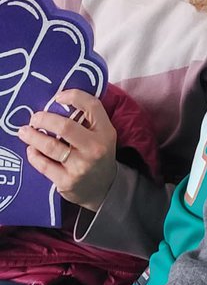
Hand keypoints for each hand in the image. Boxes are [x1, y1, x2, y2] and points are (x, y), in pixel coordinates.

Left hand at [19, 89, 116, 211]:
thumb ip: (87, 120)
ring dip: (33, 137)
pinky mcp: (66, 181)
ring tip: (24, 131)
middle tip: (35, 117)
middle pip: (66, 127)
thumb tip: (59, 103)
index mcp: (105, 131)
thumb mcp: (102, 134)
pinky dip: (34, 155)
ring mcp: (80, 166)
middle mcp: (94, 148)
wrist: (104, 187)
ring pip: (51, 147)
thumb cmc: (98, 154)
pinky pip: (44, 165)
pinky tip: (31, 149)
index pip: (92, 106)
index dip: (74, 96)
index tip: (58, 96)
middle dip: (45, 119)